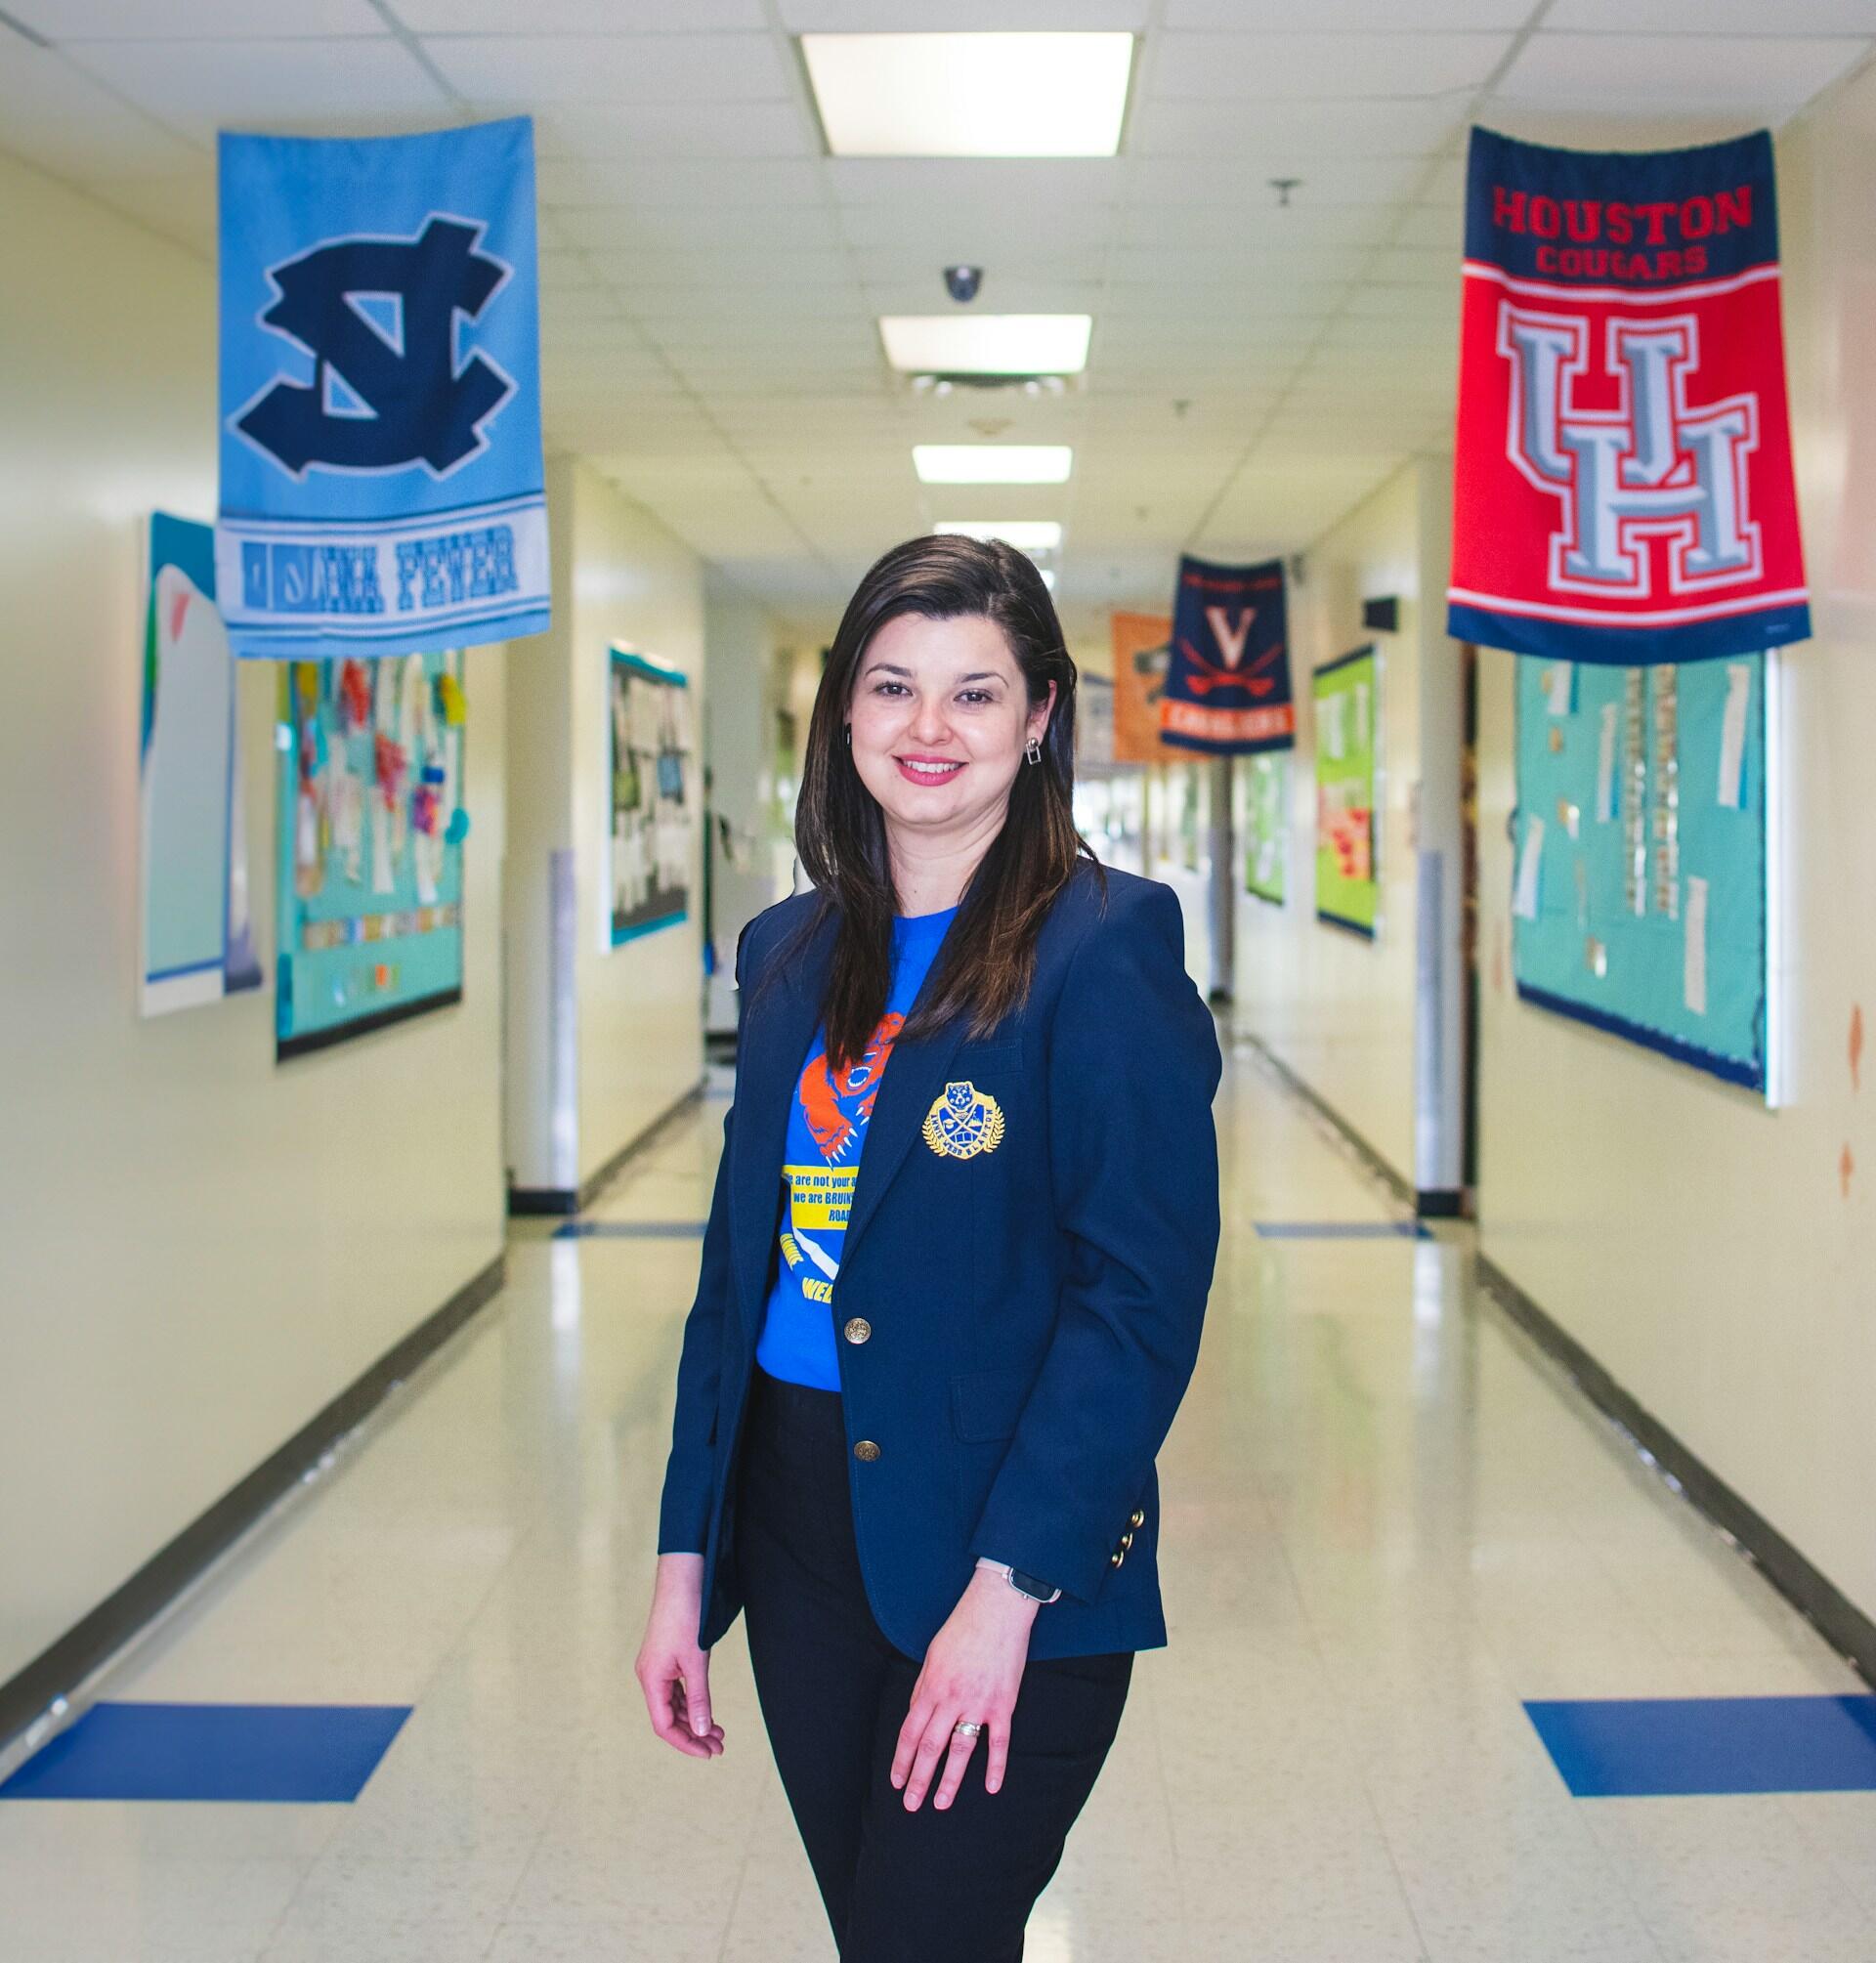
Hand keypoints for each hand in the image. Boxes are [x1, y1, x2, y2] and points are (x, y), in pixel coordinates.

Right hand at [635, 1553, 724, 1758]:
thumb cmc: (687, 1616)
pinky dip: (691, 1703)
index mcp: (651, 1679)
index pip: (663, 1725)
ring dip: (693, 1720)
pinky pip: (675, 1689)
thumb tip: (702, 1732)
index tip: (708, 1753)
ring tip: (718, 1732)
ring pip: (672, 1705)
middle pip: (668, 1718)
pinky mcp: (665, 1658)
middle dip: (693, 1734)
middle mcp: (649, 1676)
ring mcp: (656, 1667)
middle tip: (720, 1746)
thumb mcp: (696, 1661)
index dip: (685, 1743)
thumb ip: (698, 1699)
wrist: (682, 1579)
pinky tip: (706, 1710)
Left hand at [890, 1566, 1036, 1810]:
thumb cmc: (961, 1629)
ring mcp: (978, 1704)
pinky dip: (996, 1766)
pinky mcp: (1003, 1704)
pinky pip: (999, 1742)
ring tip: (940, 1803)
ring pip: (961, 1751)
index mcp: (930, 1687)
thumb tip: (916, 1715)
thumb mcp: (932, 1656)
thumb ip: (923, 1688)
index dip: (902, 1761)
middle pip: (930, 1748)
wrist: (996, 1609)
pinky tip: (992, 1787)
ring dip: (950, 1780)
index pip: (910, 1733)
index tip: (896, 1782)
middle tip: (911, 1805)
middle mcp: (951, 1700)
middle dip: (919, 1779)